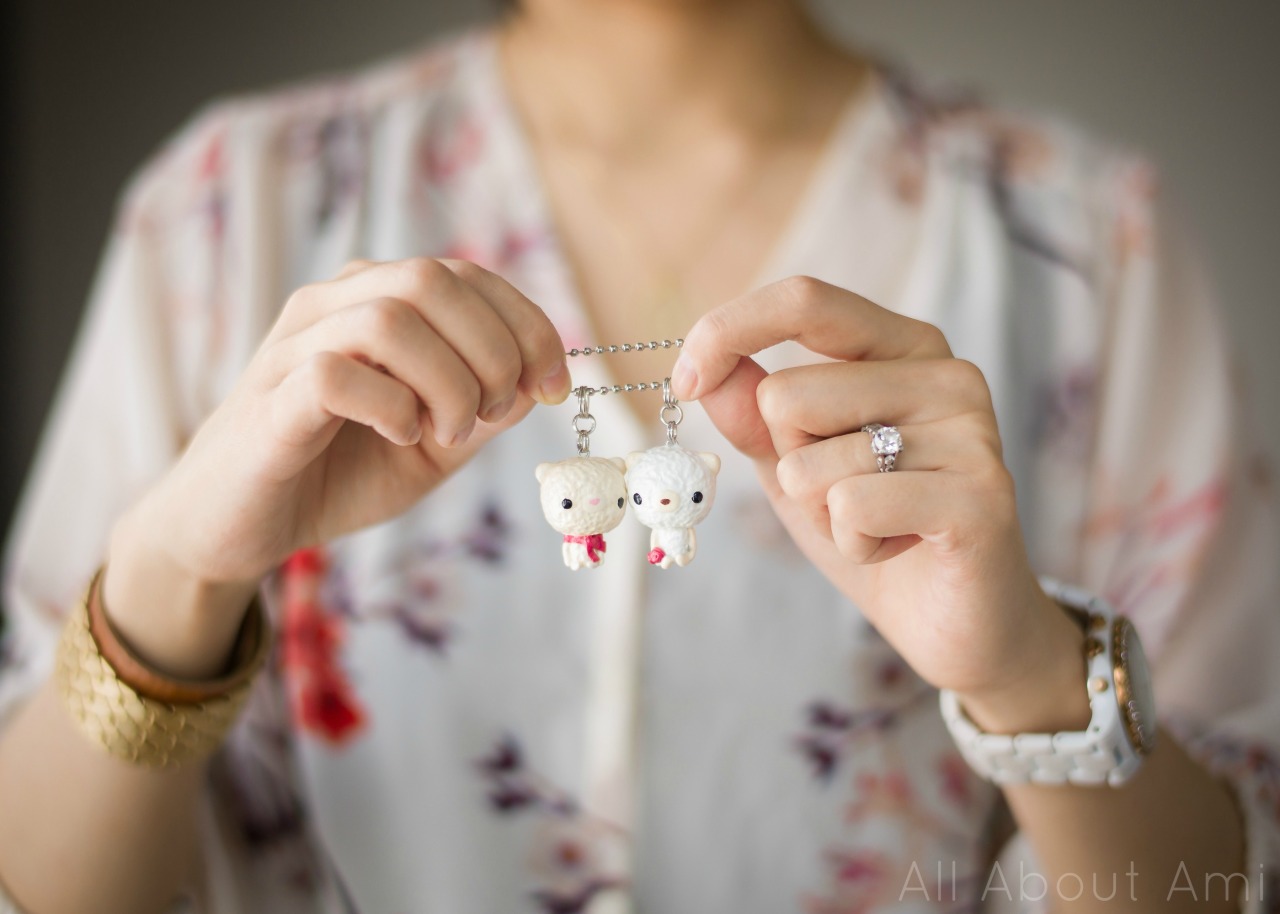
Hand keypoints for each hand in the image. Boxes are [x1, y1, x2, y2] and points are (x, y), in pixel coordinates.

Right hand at [106, 259, 569, 673]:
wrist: (240, 526)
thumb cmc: (338, 474)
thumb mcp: (434, 443)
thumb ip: (485, 410)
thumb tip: (539, 383)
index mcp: (376, 304)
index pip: (466, 275)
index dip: (526, 324)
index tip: (555, 385)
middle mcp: (332, 307)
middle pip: (432, 279)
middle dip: (493, 348)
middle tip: (496, 413)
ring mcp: (294, 347)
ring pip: (389, 318)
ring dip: (447, 381)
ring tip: (449, 432)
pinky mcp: (270, 400)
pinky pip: (334, 374)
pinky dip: (389, 406)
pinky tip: (399, 437)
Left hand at [674, 277, 1086, 729]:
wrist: (955, 620)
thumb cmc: (874, 528)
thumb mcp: (796, 465)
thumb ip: (754, 416)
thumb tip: (706, 375)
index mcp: (903, 347)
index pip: (806, 299)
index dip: (728, 331)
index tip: (685, 382)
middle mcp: (946, 373)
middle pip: (787, 395)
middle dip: (789, 463)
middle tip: (846, 496)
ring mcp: (972, 430)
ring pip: (813, 460)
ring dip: (823, 513)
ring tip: (879, 525)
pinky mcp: (982, 494)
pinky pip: (853, 506)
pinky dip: (853, 543)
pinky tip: (898, 548)